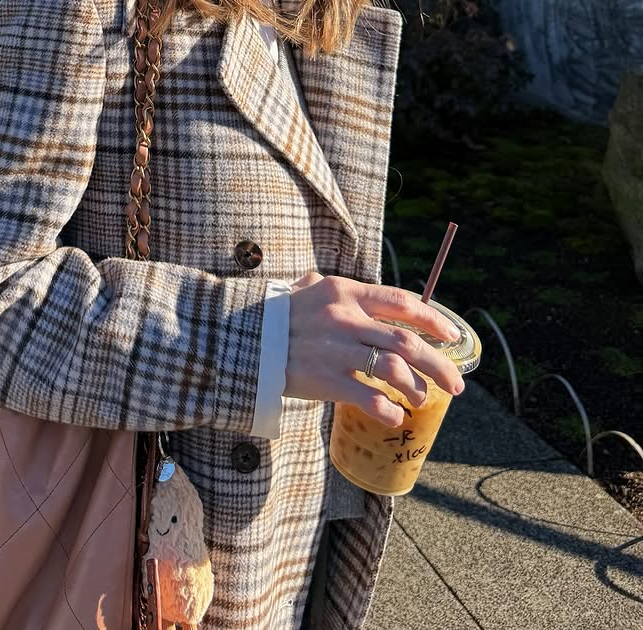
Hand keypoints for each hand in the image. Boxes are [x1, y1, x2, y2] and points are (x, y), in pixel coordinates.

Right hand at [282, 272, 465, 426]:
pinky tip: (395, 415)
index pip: (401, 302)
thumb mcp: (302, 289)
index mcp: (344, 293)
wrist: (243, 339)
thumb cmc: (274, 314)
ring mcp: (337, 350)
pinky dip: (389, 410)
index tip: (452, 335)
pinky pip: (370, 398)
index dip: (433, 320)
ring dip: (415, 388)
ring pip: (394, 370)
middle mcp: (345, 319)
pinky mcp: (326, 380)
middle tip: (456, 383)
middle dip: (438, 365)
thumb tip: (331, 284)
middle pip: (407, 341)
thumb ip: (323, 286)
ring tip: (421, 398)